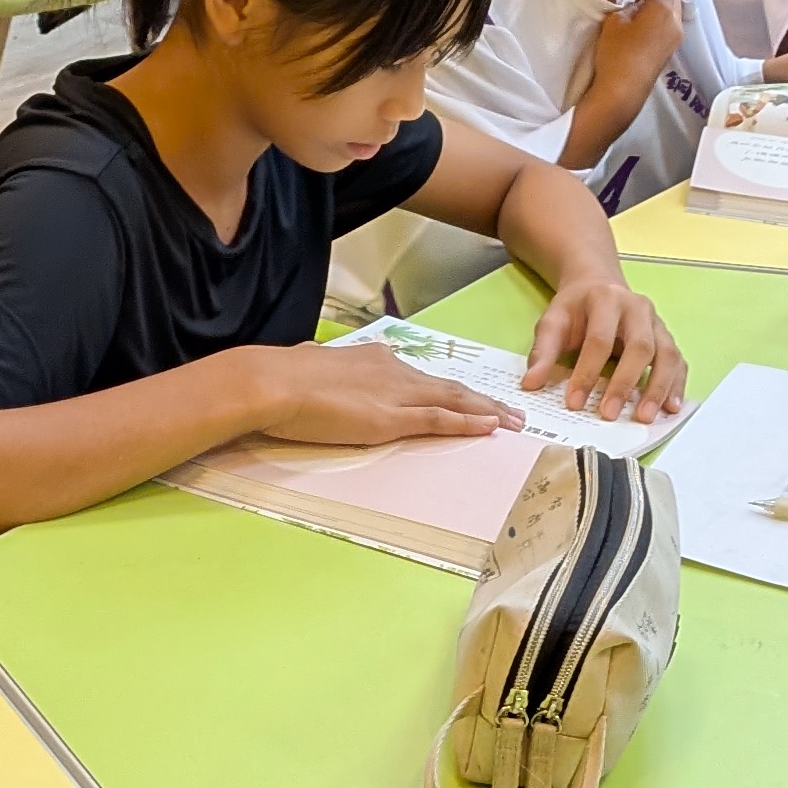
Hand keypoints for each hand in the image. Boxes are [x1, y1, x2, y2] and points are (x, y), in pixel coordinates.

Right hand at [251, 343, 519, 448]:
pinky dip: (468, 423)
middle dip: (483, 399)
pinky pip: (440, 420)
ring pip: (453, 400)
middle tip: (512, 411)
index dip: (449, 389)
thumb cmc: (280, 379)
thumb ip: (321, 371)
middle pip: (448, 386)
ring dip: (487, 411)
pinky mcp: (391, 418)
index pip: (421, 377)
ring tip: (514, 423)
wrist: (273, 383)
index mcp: (374, 359)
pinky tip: (490, 428)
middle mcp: (393, 371)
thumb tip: (310, 363)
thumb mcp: (308, 367)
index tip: (468, 396)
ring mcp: (395, 394)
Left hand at [520, 277, 686, 422]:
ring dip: (658, 388)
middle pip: (640, 347)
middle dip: (625, 383)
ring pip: (666, 355)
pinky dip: (677, 385)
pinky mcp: (667, 338)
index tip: (574, 403)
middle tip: (610, 414)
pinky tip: (671, 408)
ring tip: (645, 417)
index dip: (587, 373)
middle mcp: (638, 308)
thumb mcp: (553, 321)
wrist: (598, 284)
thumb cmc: (576, 308)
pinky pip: (678, 362)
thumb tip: (532, 384)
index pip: (599, 340)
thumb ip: (542, 351)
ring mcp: (657, 323)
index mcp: (607, 300)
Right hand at [586, 0, 685, 102]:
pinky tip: (639, 18)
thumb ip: (628, 3)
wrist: (622, 91)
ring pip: (671, 10)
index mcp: (665, 9)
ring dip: (656, 1)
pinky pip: (667, 24)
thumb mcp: (615, 19)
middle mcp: (675, 22)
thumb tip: (635, 2)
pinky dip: (657, 16)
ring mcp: (674, 38)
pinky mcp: (668, 50)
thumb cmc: (616, 54)